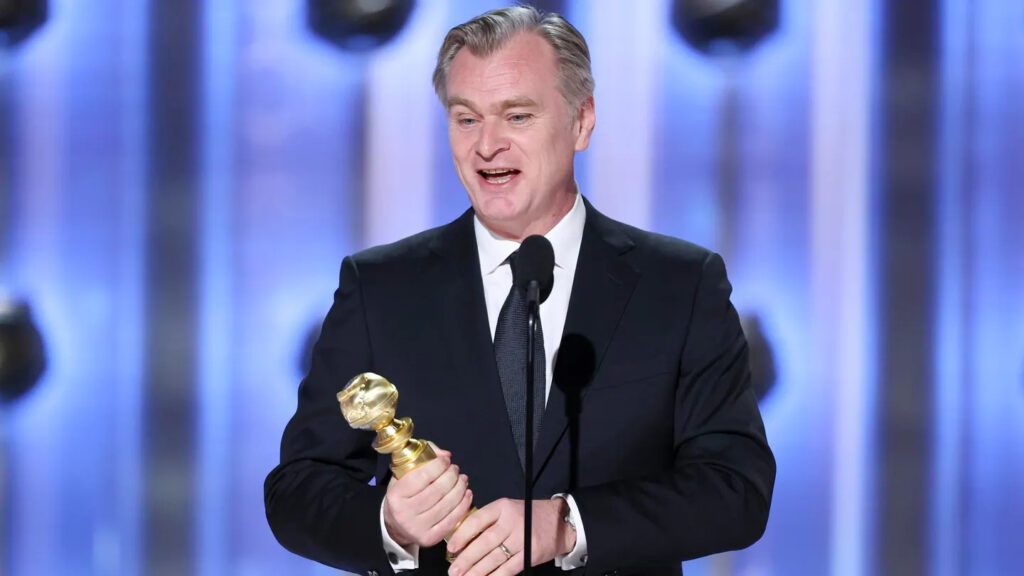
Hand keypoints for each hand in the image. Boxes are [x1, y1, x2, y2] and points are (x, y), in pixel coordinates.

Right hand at [382, 446, 472, 547]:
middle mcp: (404, 513)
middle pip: (438, 490)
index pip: (422, 476)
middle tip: (456, 469)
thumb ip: (423, 458)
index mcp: (396, 495)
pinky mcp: (430, 538)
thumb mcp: (404, 474)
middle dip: (452, 476)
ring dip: (460, 488)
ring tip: (463, 479)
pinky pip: (452, 519)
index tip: (446, 460)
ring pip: (447, 504)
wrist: (395, 525)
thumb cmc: (403, 494)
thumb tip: (446, 455)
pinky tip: (467, 494)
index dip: (438, 465)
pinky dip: (463, 504)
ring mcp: (417, 528)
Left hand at [446, 498, 574, 575]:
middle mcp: (512, 521)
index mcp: (502, 507)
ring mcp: (522, 538)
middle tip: (453, 571)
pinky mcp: (530, 554)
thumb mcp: (507, 509)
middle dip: (466, 559)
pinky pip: (509, 569)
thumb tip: (462, 541)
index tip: (451, 548)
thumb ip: (488, 521)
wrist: (560, 522)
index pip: (477, 520)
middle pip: (484, 542)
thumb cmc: (527, 516)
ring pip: (494, 558)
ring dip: (477, 571)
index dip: (462, 535)